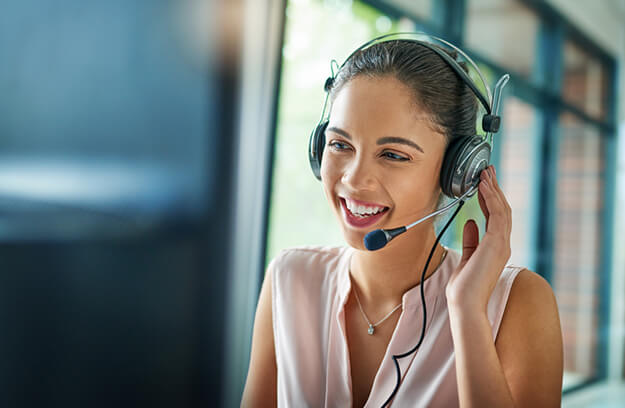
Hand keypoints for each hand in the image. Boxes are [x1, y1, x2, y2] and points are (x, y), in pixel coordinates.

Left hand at [445, 165, 511, 313]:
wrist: (465, 303)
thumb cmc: (464, 286)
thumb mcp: (466, 257)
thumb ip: (471, 240)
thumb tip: (471, 222)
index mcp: (496, 247)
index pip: (496, 216)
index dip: (491, 197)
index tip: (484, 183)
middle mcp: (502, 243)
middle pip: (502, 209)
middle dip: (494, 188)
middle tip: (487, 170)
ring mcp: (502, 243)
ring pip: (502, 209)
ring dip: (493, 189)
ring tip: (485, 173)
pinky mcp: (497, 243)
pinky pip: (497, 215)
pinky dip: (491, 198)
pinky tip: (483, 186)